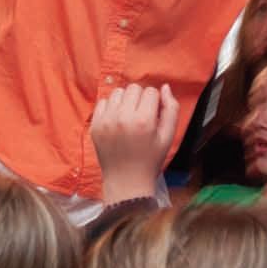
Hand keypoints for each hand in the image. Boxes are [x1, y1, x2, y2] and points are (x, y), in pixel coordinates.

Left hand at [90, 83, 178, 202]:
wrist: (126, 180)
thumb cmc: (151, 159)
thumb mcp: (168, 137)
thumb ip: (171, 109)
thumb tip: (165, 87)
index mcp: (143, 120)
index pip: (151, 92)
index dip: (155, 102)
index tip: (154, 115)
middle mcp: (122, 117)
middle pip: (134, 88)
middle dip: (140, 98)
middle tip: (142, 114)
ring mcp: (106, 121)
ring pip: (117, 92)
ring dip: (125, 100)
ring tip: (129, 116)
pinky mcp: (95, 125)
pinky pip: (103, 101)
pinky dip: (111, 107)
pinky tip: (117, 120)